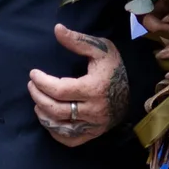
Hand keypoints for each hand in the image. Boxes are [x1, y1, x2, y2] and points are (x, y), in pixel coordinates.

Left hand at [27, 24, 129, 146]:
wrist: (136, 88)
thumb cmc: (115, 66)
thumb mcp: (100, 48)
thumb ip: (77, 40)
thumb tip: (57, 29)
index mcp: (94, 88)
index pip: (59, 90)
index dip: (41, 82)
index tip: (33, 74)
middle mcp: (93, 110)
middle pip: (55, 110)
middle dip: (38, 97)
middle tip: (31, 86)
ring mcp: (94, 125)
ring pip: (59, 127)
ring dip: (43, 115)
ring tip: (37, 102)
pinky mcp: (94, 134)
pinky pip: (69, 140)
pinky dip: (55, 132)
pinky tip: (49, 119)